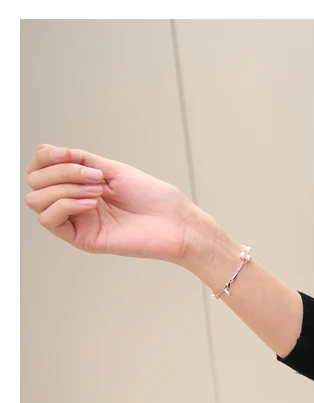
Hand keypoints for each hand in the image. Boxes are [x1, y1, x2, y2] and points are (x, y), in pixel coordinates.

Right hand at [24, 143, 199, 263]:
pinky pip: (50, 220)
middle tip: (95, 177)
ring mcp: (78, 222)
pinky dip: (65, 205)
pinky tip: (91, 203)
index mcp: (81, 185)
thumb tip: (45, 150)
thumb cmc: (154, 198)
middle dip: (60, 172)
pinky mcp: (83, 239)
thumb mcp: (113, 168)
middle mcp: (75, 203)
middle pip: (35, 182)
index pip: (40, 169)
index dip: (45, 157)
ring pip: (36, 200)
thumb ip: (79, 160)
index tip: (67, 153)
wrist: (175, 222)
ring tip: (96, 191)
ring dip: (63, 188)